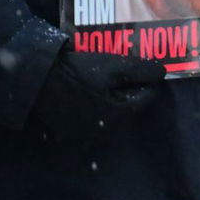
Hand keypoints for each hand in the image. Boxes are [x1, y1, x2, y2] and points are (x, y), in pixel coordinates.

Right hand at [32, 47, 165, 135]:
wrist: (38, 78)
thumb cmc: (79, 72)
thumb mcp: (114, 67)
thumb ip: (141, 71)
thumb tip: (162, 73)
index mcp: (116, 116)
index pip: (144, 99)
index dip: (148, 81)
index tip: (147, 68)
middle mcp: (101, 131)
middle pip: (125, 106)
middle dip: (129, 89)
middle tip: (126, 70)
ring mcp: (81, 132)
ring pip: (107, 112)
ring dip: (111, 96)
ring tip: (107, 77)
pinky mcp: (66, 130)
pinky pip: (89, 116)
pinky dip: (93, 103)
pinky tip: (89, 87)